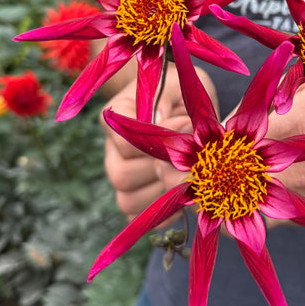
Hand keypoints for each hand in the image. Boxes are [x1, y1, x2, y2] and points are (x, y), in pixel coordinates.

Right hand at [101, 63, 218, 221]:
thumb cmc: (178, 93)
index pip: (124, 142)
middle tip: (192, 161)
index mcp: (117, 118)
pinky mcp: (134, 196)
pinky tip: (183, 200)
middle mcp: (112, 149)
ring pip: (127, 201)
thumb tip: (167, 125)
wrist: (179, 102)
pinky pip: (137, 217)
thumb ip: (169, 103)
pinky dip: (161, 215)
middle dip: (162, 172)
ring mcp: (121, 175)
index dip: (157, 142)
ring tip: (189, 178)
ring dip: (162, 195)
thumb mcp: (176, 87)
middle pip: (122, 176)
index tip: (186, 125)